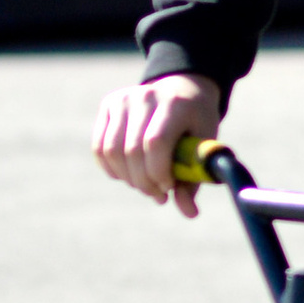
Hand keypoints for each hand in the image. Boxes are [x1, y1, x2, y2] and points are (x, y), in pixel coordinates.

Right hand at [92, 71, 222, 213]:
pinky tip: (128, 175)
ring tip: (146, 184)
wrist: (183, 90)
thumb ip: (194, 179)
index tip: (169, 186)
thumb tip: (189, 212)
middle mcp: (147, 96)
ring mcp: (124, 98)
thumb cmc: (196, 124)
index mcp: (176, 104)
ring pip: (112, 151)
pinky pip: (100, 147)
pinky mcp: (109, 105)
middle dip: (144, 182)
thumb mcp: (203, 147)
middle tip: (159, 194)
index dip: (158, 172)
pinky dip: (111, 169)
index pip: (156, 142)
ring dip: (128, 178)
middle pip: (132, 150)